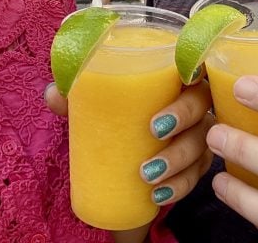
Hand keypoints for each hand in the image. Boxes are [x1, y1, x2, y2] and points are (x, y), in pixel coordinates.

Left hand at [45, 80, 214, 207]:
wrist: (120, 157)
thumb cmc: (116, 115)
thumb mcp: (96, 105)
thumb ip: (75, 96)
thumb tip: (54, 94)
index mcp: (173, 77)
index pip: (197, 62)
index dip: (198, 66)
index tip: (184, 77)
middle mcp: (193, 103)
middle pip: (203, 102)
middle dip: (184, 115)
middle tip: (155, 129)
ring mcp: (198, 135)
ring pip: (201, 143)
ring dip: (178, 159)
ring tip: (148, 174)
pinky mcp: (196, 165)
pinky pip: (195, 176)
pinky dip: (179, 186)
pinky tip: (159, 195)